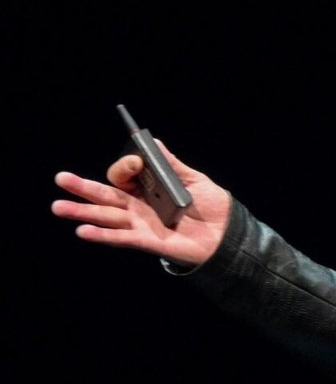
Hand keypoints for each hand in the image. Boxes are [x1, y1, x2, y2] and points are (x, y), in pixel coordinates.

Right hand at [52, 141, 231, 267]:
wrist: (228, 235)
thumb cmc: (214, 207)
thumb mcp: (195, 181)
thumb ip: (172, 165)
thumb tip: (153, 141)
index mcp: (148, 188)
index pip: (124, 177)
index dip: (125, 168)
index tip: (136, 162)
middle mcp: (140, 206)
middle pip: (106, 195)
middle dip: (82, 187)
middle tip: (61, 178)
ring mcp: (141, 224)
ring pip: (107, 216)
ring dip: (82, 212)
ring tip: (58, 206)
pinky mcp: (147, 241)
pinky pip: (121, 238)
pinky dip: (103, 235)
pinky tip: (83, 231)